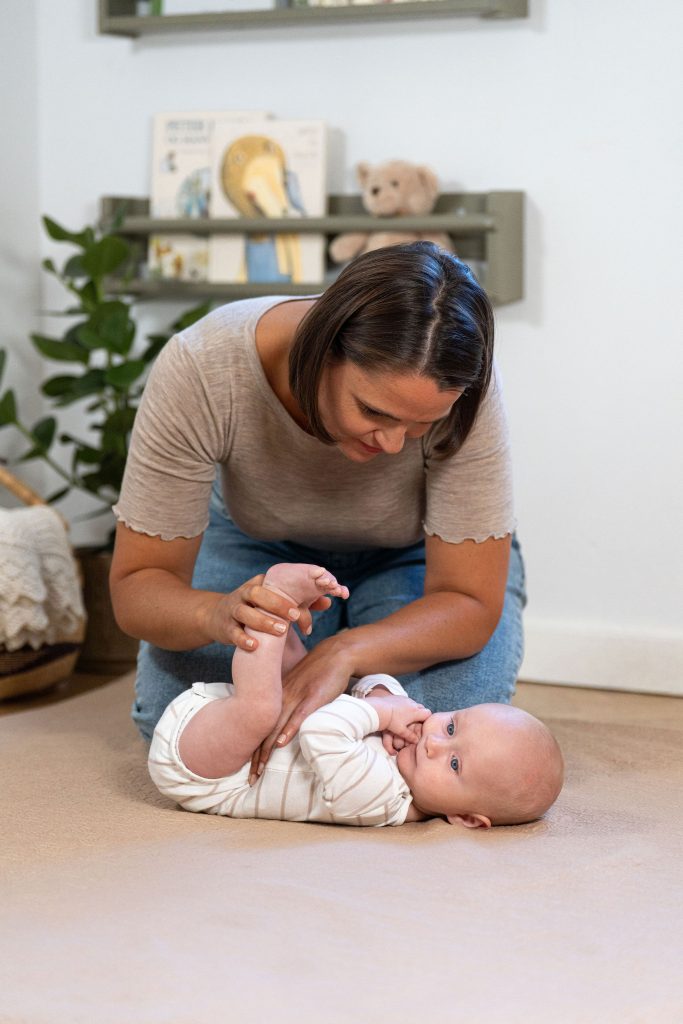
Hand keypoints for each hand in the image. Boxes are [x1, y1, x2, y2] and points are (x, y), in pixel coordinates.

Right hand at [203, 574, 330, 651]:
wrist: (217, 617)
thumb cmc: (254, 608)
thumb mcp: (273, 602)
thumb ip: (300, 602)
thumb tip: (328, 601)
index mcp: (258, 585)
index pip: (273, 584)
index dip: (288, 592)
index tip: (304, 604)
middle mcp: (244, 594)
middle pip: (257, 593)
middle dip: (276, 604)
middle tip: (293, 616)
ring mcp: (233, 610)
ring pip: (245, 612)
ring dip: (262, 621)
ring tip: (280, 631)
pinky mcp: (226, 627)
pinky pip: (233, 632)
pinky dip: (243, 639)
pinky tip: (255, 646)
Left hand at [249, 634, 352, 781]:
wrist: (335, 654)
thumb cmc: (318, 672)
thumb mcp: (297, 687)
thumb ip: (288, 703)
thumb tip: (284, 724)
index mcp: (277, 696)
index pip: (260, 727)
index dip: (253, 749)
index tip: (249, 769)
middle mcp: (282, 698)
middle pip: (264, 732)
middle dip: (256, 757)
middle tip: (250, 778)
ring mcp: (296, 697)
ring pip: (277, 727)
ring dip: (267, 750)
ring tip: (260, 769)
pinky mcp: (313, 697)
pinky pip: (298, 716)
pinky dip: (289, 730)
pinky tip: (280, 743)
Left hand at [364, 694, 430, 754]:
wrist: (379, 709)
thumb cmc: (391, 721)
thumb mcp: (401, 731)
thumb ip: (410, 736)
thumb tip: (416, 741)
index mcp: (415, 712)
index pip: (428, 714)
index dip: (427, 719)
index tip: (423, 724)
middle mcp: (412, 704)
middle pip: (422, 708)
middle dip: (421, 714)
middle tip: (417, 721)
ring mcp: (406, 699)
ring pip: (415, 704)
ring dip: (414, 709)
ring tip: (408, 717)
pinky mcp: (399, 696)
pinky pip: (407, 700)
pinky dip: (407, 705)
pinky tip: (400, 711)